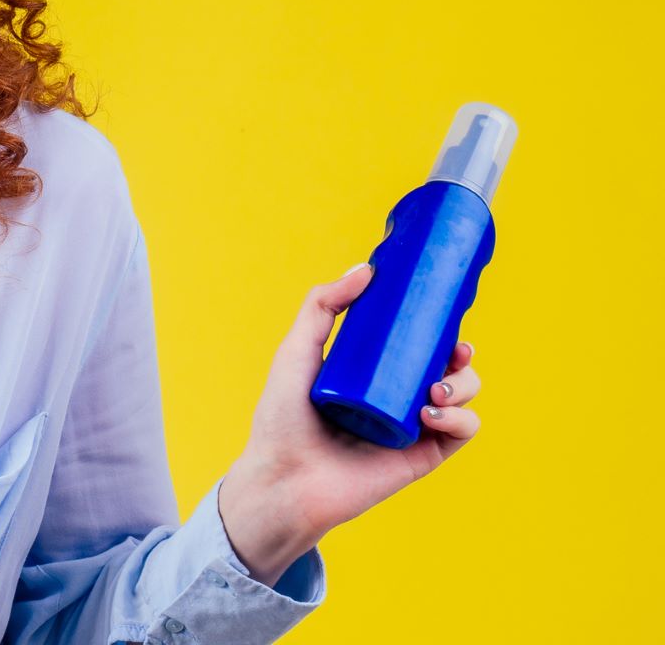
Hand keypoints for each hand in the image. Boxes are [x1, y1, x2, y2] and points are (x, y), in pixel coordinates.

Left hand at [230, 263, 483, 545]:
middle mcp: (396, 398)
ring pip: (463, 398)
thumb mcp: (298, 352)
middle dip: (461, 355)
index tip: (443, 310)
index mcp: (372, 372)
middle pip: (449, 367)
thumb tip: (365, 269)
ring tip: (437, 391)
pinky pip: (461, 433)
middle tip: (454, 350)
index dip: (436, 326)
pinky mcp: (421, 457)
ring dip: (466, 385)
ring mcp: (412, 427)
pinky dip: (461, 420)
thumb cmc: (283, 418)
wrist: (285, 479)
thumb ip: (321, 306)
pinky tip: (433, 415)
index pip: (416, 342)